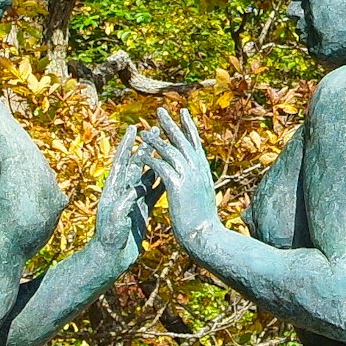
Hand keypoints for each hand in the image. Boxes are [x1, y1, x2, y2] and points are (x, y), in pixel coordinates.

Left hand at [91, 129, 156, 253]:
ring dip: (155, 160)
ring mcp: (133, 200)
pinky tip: (172, 172)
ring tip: (166, 145)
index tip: (133, 128)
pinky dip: (161, 180)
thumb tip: (135, 189)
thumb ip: (124, 204)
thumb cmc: (109, 240)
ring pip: (146, 175)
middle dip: (145, 146)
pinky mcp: (142, 210)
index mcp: (114, 190)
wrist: (111, 258)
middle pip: (135, 164)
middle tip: (155, 129)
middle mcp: (123, 191)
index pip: (121, 162)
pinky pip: (154, 192)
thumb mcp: (116, 220)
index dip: (127, 145)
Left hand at [139, 109, 221, 235]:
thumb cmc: (204, 221)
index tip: (183, 113)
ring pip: (169, 151)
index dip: (187, 127)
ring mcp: (188, 176)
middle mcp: (197, 169)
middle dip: (171, 124)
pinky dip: (150, 159)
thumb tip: (199, 174)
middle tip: (160, 110)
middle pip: (182, 141)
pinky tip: (140, 153)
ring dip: (155, 140)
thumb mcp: (204, 194)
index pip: (194, 143)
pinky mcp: (177, 186)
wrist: (204, 236)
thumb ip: (199, 180)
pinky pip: (160, 167)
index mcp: (203, 170)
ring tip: (143, 131)